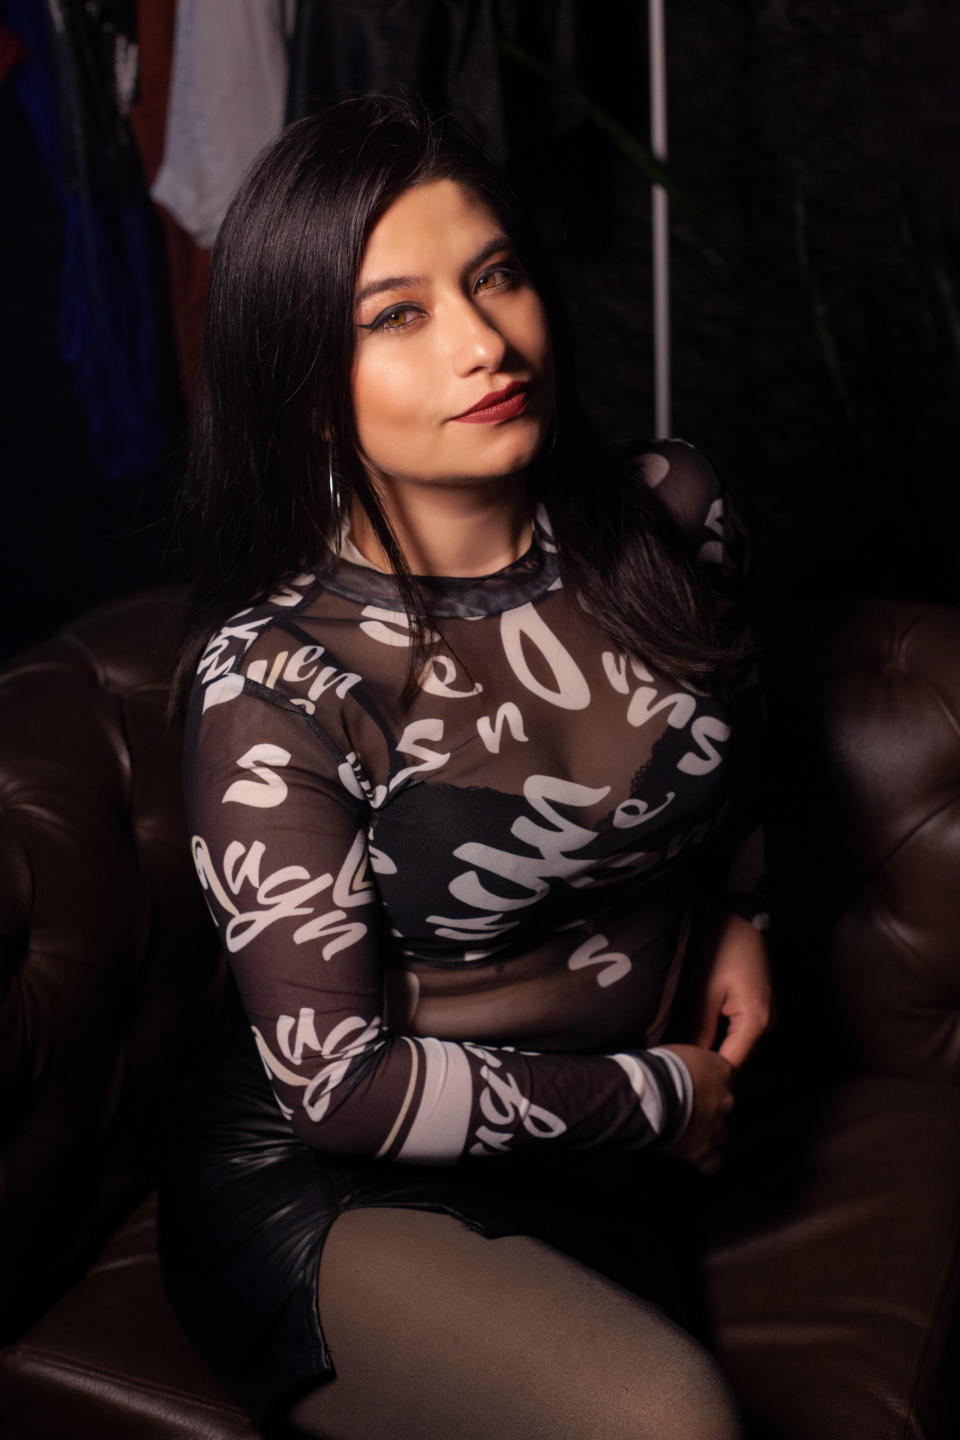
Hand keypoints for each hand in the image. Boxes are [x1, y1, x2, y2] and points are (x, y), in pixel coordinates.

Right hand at [659, 1043, 733, 1173]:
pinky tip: (694, 1155)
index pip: (727, 1074)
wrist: (649, 1093)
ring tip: (684, 1130)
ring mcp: (716, 1127)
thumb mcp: (677, 1052)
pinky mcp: (703, 1151)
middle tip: (685, 1107)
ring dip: (707, 1133)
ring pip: (720, 1134)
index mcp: (721, 1069)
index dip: (711, 1081)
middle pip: (724, 1106)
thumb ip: (690, 1063)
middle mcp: (725, 1099)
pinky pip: (713, 1162)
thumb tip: (684, 1067)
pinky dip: (706, 1160)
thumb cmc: (657, 1068)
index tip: (698, 1083)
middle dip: (708, 1109)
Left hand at [693, 913, 773, 1069]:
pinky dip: (726, 1038)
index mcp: (755, 1021)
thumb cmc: (721, 952)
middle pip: (739, 1056)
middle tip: (685, 1073)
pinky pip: (743, 1032)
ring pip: (741, 1045)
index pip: (733, 1062)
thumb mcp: (705, 990)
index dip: (712, 1074)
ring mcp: (767, 1016)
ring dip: (719, 1052)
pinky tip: (705, 1042)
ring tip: (692, 1062)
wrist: (741, 923)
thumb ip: (701, 1028)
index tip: (689, 1082)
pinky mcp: (761, 1008)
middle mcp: (767, 1023)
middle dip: (714, 1065)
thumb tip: (692, 1058)